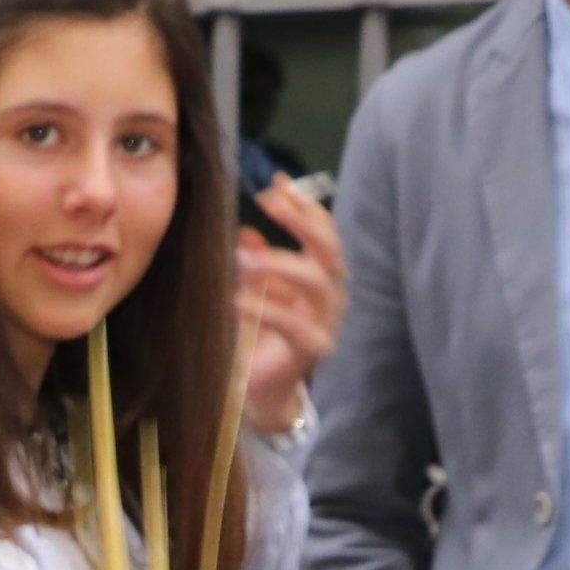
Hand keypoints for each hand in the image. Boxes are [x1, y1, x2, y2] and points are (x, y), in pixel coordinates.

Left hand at [233, 177, 346, 436]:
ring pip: (317, 281)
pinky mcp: (312, 349)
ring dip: (280, 263)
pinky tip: (238, 300)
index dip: (303, 203)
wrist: (259, 387)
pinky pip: (294, 323)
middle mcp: (331, 294)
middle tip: (268, 204)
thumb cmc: (259, 336)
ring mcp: (327, 321)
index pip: (322, 229)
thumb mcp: (253, 291)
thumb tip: (246, 233)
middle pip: (328, 248)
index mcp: (322, 275)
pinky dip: (266, 308)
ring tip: (243, 257)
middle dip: (301, 220)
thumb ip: (255, 263)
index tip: (276, 182)